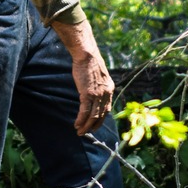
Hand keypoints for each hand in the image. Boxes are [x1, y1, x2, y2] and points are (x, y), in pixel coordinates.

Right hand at [50, 17, 114, 135]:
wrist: (87, 56)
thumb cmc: (90, 63)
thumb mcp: (99, 76)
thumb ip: (99, 86)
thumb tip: (93, 92)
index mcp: (110, 89)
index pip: (106, 109)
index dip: (100, 119)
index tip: (94, 125)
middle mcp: (106, 94)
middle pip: (100, 115)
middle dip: (93, 126)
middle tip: (86, 132)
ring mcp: (97, 95)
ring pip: (93, 116)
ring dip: (86, 126)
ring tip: (80, 132)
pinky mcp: (88, 94)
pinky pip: (85, 111)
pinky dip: (81, 119)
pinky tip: (77, 124)